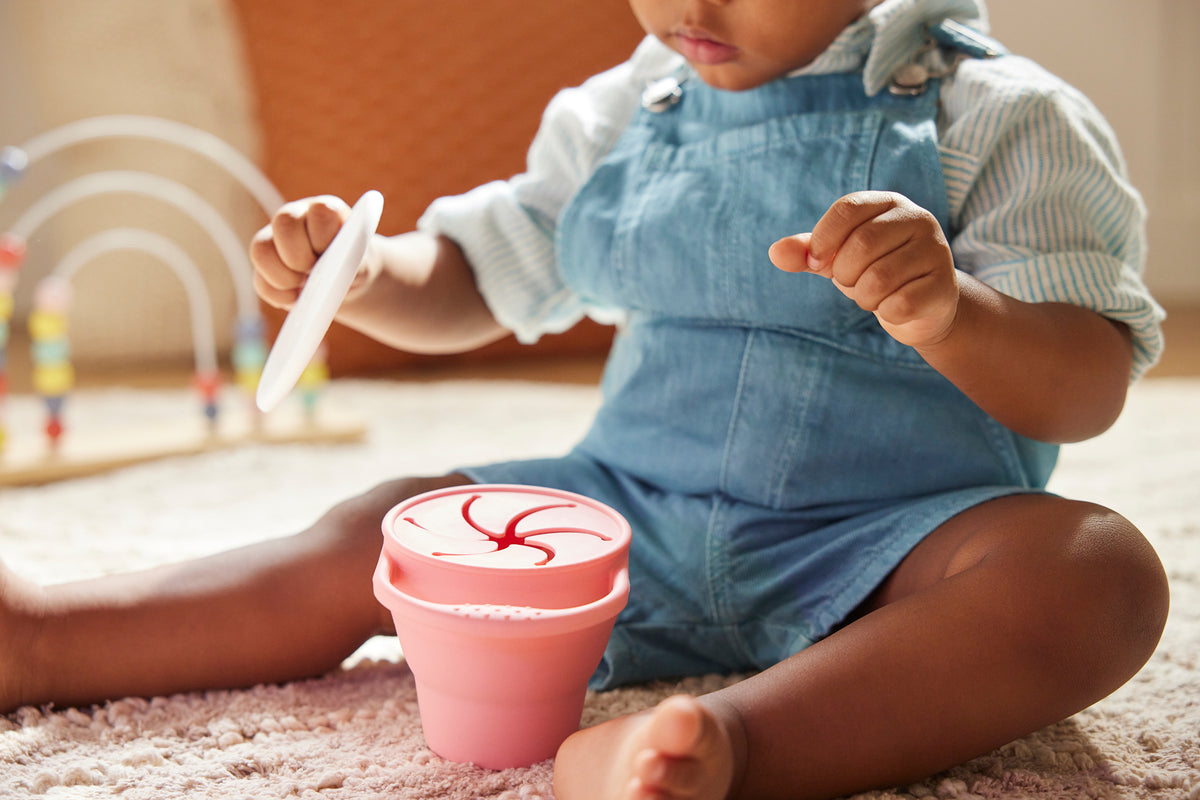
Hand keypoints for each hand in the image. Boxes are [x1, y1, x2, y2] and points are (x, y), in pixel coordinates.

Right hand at [249, 195, 351, 309]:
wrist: (346, 279)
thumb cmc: (355, 266)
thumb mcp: (361, 265)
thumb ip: (349, 265)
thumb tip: (324, 277)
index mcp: (326, 210)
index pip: (319, 212)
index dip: (323, 238)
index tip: (333, 256)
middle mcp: (296, 217)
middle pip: (283, 224)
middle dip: (298, 257)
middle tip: (312, 274)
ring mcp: (275, 238)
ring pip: (261, 251)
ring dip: (283, 278)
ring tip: (302, 290)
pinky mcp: (265, 265)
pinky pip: (259, 280)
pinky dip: (277, 295)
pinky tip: (294, 298)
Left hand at [769, 191, 958, 349]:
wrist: (921, 307)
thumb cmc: (874, 271)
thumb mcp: (837, 257)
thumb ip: (807, 252)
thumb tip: (776, 252)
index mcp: (888, 203)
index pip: (847, 208)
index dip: (823, 238)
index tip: (816, 262)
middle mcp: (918, 219)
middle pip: (862, 244)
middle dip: (844, 273)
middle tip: (850, 282)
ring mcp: (937, 251)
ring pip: (879, 278)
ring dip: (863, 297)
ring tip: (872, 295)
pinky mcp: (944, 286)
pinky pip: (899, 304)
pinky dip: (886, 313)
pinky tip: (895, 307)